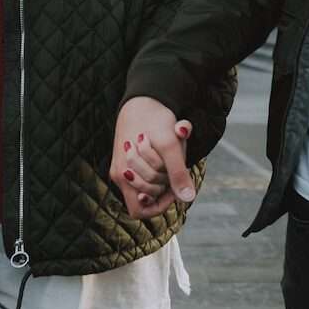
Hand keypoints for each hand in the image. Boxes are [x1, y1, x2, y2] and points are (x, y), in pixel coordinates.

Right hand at [110, 96, 195, 218]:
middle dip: (163, 185)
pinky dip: (159, 166)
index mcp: (123, 176)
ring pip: (147, 186)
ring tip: (168, 156)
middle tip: (174, 166)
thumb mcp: (170, 146)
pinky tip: (165, 155)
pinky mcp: (130, 159)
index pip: (139, 210)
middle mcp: (121, 175)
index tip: (173, 188)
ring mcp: (124, 167)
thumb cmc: (155, 120)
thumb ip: (178, 173)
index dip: (159, 206)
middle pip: (146, 197)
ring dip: (162, 175)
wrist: (144, 97)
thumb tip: (188, 198)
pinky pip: (147, 173)